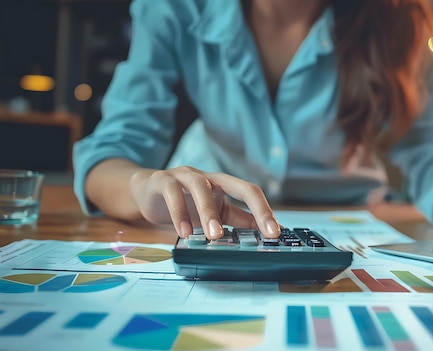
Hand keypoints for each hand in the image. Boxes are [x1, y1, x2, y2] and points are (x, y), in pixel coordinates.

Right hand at [128, 166, 280, 238]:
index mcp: (224, 185)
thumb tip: (263, 233)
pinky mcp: (162, 181)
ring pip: (202, 187)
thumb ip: (237, 220)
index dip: (265, 211)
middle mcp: (209, 177)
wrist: (147, 192)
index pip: (250, 193)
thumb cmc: (184, 202)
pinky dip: (179, 213)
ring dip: (209, 212)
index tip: (276, 233)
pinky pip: (172, 193)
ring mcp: (185, 176)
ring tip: (214, 236)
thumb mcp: (214, 212)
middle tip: (263, 233)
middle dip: (255, 208)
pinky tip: (184, 232)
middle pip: (237, 185)